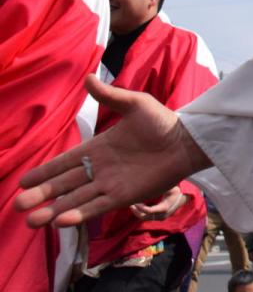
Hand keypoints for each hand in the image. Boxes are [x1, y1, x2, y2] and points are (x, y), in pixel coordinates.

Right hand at [15, 74, 211, 227]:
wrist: (188, 140)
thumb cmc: (163, 121)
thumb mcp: (135, 103)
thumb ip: (110, 95)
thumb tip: (88, 77)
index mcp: (99, 148)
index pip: (65, 162)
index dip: (44, 172)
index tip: (23, 182)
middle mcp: (101, 169)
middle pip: (65, 185)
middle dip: (42, 195)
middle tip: (18, 206)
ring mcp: (111, 184)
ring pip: (76, 200)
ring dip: (54, 210)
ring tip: (32, 221)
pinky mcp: (125, 195)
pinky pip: (98, 206)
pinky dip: (80, 214)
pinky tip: (61, 220)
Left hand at [130, 186, 188, 220]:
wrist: (181, 199)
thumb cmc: (175, 191)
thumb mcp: (171, 187)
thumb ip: (162, 186)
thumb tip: (151, 182)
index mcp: (164, 208)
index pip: (149, 211)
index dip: (140, 207)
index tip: (135, 201)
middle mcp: (161, 215)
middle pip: (144, 216)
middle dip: (136, 211)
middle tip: (130, 203)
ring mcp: (160, 218)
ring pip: (144, 218)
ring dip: (137, 212)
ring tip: (132, 205)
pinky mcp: (158, 218)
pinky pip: (146, 217)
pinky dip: (141, 213)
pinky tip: (138, 206)